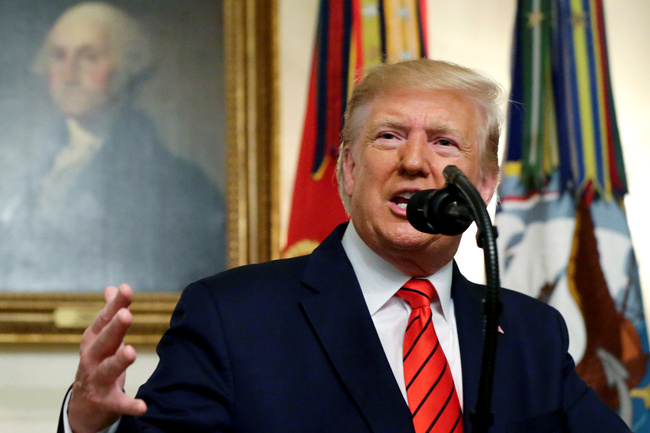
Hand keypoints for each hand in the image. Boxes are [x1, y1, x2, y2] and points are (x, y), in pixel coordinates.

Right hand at [68, 284, 147, 432]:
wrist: (83, 405)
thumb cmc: (97, 362)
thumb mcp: (101, 338)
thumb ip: (109, 314)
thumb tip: (112, 288)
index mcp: (93, 340)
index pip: (104, 320)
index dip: (114, 305)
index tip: (126, 289)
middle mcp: (92, 358)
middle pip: (104, 341)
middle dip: (114, 328)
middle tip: (126, 314)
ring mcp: (97, 380)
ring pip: (108, 369)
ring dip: (119, 361)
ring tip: (130, 351)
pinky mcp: (106, 401)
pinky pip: (120, 402)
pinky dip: (130, 405)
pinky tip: (143, 406)